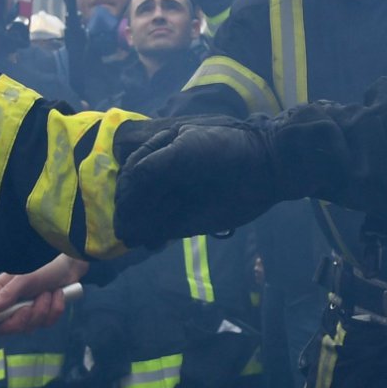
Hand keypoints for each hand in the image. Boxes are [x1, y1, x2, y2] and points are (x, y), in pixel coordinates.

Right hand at [0, 255, 87, 334]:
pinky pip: (47, 323)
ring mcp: (26, 311)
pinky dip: (55, 309)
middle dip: (20, 320)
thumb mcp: (23, 278)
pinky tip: (57, 294)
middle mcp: (9, 304)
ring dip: (42, 309)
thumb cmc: (43, 264)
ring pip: (29, 327)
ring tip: (47, 291)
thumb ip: (6, 295)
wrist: (70, 263)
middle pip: (4, 328)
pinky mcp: (43, 315)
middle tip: (29, 306)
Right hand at [114, 116, 281, 246]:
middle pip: (134, 196)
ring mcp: (173, 200)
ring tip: (134, 234)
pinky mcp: (184, 222)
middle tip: (126, 224)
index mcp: (160, 152)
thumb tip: (127, 185)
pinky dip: (150, 236)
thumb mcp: (184, 146)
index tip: (125, 198)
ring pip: (144, 215)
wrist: (261, 167)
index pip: (131, 171)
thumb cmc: (223, 149)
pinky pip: (160, 231)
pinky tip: (148, 240)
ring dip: (136, 225)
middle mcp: (163, 177)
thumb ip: (152, 164)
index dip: (125, 186)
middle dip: (128, 210)